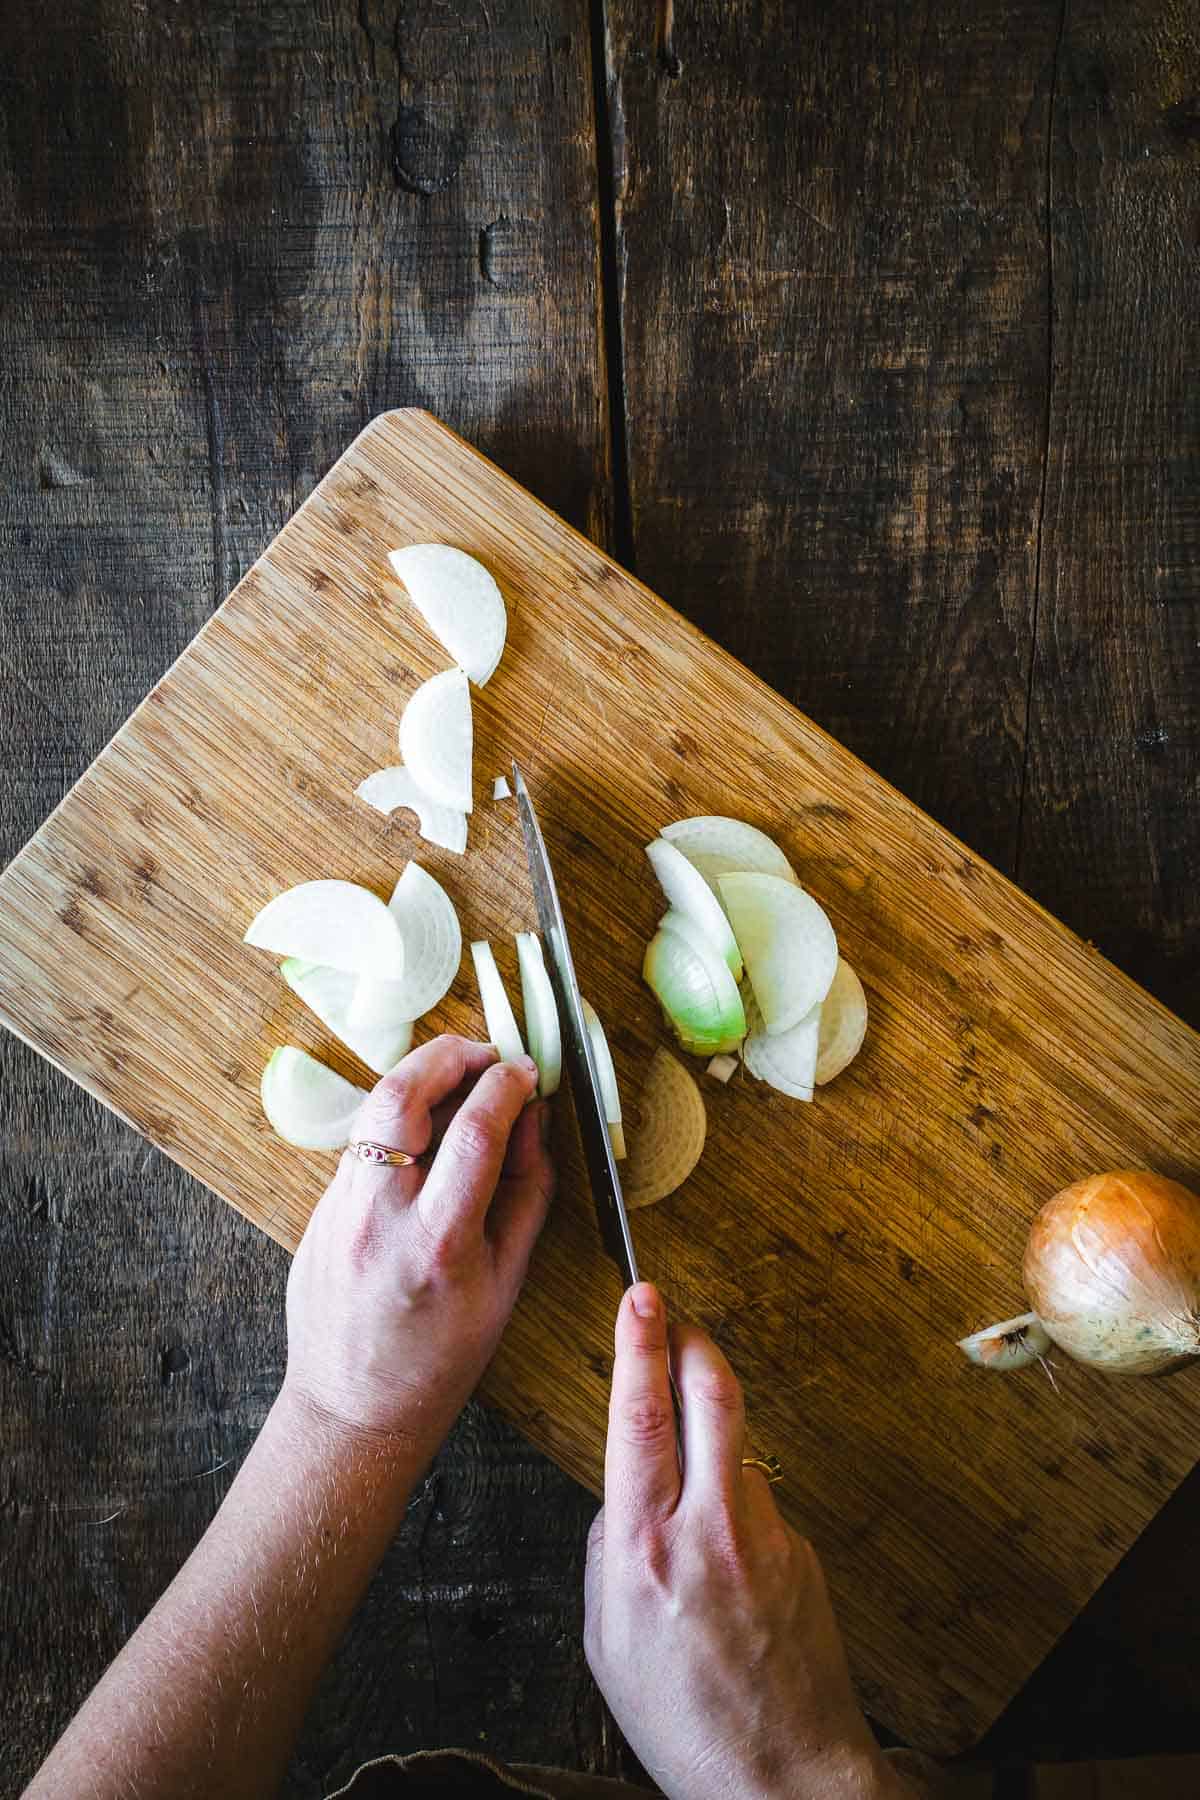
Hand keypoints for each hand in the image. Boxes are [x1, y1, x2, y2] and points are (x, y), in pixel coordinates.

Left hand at [282, 1036, 554, 1457]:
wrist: (354, 1409)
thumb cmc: (440, 1358)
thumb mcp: (507, 1281)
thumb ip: (527, 1192)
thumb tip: (533, 1121)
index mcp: (438, 1241)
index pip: (476, 1129)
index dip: (507, 1084)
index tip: (526, 1071)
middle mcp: (379, 1216)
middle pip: (403, 1095)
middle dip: (449, 1055)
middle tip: (485, 1054)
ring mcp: (338, 1210)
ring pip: (373, 1110)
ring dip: (420, 1080)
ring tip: (459, 1082)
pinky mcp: (318, 1211)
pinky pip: (361, 1143)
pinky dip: (399, 1122)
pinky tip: (426, 1134)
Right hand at [585, 1285, 905, 1799]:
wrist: (782, 1778)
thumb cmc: (684, 1721)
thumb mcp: (605, 1640)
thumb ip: (608, 1551)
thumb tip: (623, 1497)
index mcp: (645, 1549)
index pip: (640, 1417)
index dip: (639, 1345)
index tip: (640, 1298)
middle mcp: (709, 1530)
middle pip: (710, 1395)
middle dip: (691, 1339)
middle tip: (676, 1315)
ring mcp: (766, 1536)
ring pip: (737, 1444)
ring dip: (711, 1429)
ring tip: (689, 1467)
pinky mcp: (801, 1550)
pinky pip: (759, 1500)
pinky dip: (736, 1500)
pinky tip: (726, 1558)